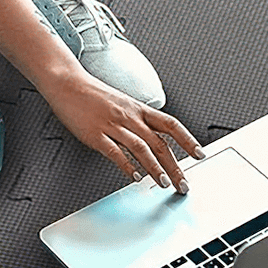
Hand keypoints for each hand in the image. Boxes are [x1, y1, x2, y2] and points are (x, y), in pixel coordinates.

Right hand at [41, 69, 205, 192]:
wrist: (68, 84)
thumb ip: (138, 121)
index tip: (199, 154)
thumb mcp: (123, 103)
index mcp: (138, 108)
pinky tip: (135, 176)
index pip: (171, 124)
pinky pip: (115, 153)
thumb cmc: (94, 94)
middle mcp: (129, 117)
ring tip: (164, 183)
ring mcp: (113, 125)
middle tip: (183, 183)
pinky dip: (127, 166)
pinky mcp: (96, 134)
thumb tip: (153, 141)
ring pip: (141, 148)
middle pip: (160, 143)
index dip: (188, 140)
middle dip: (175, 166)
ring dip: (155, 169)